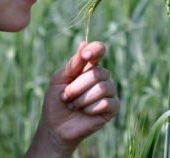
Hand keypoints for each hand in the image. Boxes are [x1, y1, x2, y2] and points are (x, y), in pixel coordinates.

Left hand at [26, 41, 119, 156]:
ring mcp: (109, 91)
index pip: (98, 50)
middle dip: (77, 86)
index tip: (86, 54)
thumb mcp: (60, 79)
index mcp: (88, 66)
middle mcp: (101, 76)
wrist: (56, 127)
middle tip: (66, 97)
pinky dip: (90, 109)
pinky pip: (106, 103)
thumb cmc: (56, 100)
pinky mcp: (113, 107)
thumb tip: (84, 42)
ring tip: (74, 106)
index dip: (95, 49)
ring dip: (82, 99)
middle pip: (98, 72)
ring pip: (102, 88)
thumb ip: (73, 63)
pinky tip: (85, 113)